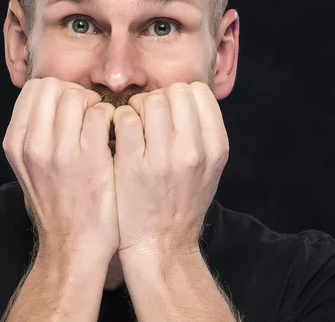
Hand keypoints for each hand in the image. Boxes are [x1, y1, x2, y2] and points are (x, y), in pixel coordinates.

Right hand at [3, 77, 118, 257]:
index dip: (56, 90)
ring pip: (76, 95)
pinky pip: (101, 113)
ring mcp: (61, 152)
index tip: (69, 107)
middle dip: (75, 92)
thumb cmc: (57, 203)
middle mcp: (33, 144)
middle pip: (53, 86)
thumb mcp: (29, 167)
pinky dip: (111, 117)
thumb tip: (50, 98)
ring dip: (94, 103)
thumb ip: (34, 132)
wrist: (73, 246)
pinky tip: (113, 135)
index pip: (33, 89)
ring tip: (101, 124)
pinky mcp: (90, 160)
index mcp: (16, 143)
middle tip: (87, 112)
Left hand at [112, 81, 228, 255]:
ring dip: (137, 107)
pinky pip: (125, 119)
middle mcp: (193, 151)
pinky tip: (119, 135)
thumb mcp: (209, 168)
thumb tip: (188, 95)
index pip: (199, 91)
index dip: (181, 94)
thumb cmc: (183, 201)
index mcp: (215, 147)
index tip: (170, 110)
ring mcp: (162, 158)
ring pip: (150, 101)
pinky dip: (119, 121)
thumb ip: (204, 132)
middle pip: (175, 90)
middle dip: (159, 97)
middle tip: (148, 116)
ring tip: (133, 124)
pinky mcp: (132, 166)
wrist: (161, 245)